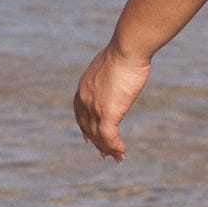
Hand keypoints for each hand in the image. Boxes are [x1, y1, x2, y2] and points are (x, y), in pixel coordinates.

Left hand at [73, 43, 150, 162]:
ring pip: (98, 136)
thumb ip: (110, 73)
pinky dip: (115, 146)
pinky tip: (123, 151)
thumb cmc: (125, 50)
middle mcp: (84, 100)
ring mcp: (95, 108)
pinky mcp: (108, 114)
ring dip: (108, 148)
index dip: (85, 128)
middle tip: (105, 154)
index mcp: (83, 87)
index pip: (80, 114)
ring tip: (117, 157)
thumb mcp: (111, 63)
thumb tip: (119, 69)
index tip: (88, 138)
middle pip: (88, 128)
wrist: (127, 49)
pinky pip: (109, 137)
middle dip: (97, 142)